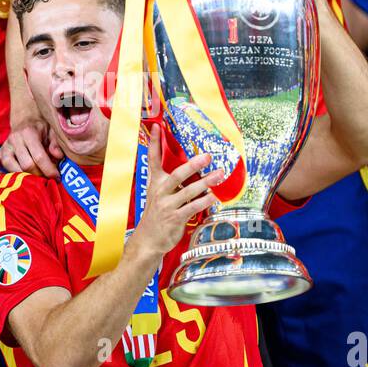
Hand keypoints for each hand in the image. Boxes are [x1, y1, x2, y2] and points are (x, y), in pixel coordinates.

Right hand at [0, 115, 63, 177]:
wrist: (25, 119)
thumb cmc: (41, 129)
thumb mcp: (52, 131)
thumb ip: (56, 144)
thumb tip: (58, 156)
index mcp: (29, 133)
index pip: (39, 156)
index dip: (49, 170)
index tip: (57, 178)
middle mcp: (14, 139)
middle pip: (25, 164)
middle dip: (38, 175)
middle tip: (46, 179)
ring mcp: (4, 146)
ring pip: (9, 166)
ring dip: (22, 177)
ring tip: (32, 182)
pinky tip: (5, 181)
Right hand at [129, 125, 221, 262]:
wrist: (148, 239)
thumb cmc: (157, 214)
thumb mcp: (159, 194)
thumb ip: (172, 181)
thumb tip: (191, 167)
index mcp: (155, 182)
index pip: (153, 159)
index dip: (155, 143)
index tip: (158, 127)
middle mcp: (160, 191)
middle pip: (177, 174)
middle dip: (192, 165)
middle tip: (207, 156)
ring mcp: (167, 205)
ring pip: (188, 191)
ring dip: (206, 182)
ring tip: (219, 174)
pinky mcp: (174, 218)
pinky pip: (192, 207)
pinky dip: (205, 201)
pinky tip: (215, 196)